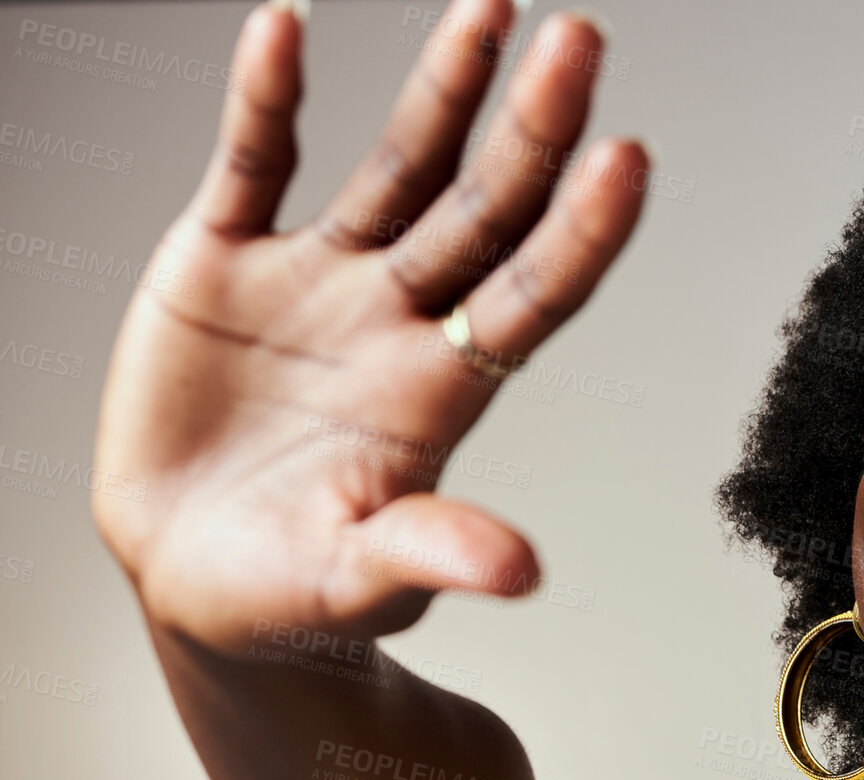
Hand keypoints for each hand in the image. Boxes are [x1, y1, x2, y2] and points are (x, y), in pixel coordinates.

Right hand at [91, 0, 646, 653]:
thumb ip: (429, 553)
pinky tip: (285, 29)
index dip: (581, 230)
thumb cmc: (290, 595)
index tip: (629, 158)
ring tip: (492, 10)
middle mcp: (399, 320)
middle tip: (582, 41)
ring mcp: (319, 283)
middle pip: (485, 209)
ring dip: (442, 89)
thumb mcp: (356, 581)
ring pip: (397, 168)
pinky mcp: (225, 263)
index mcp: (442, 391)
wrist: (191, 578)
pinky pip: (252, 162)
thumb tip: (520, 571)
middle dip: (534, 128)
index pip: (533, 295)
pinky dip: (262, 99)